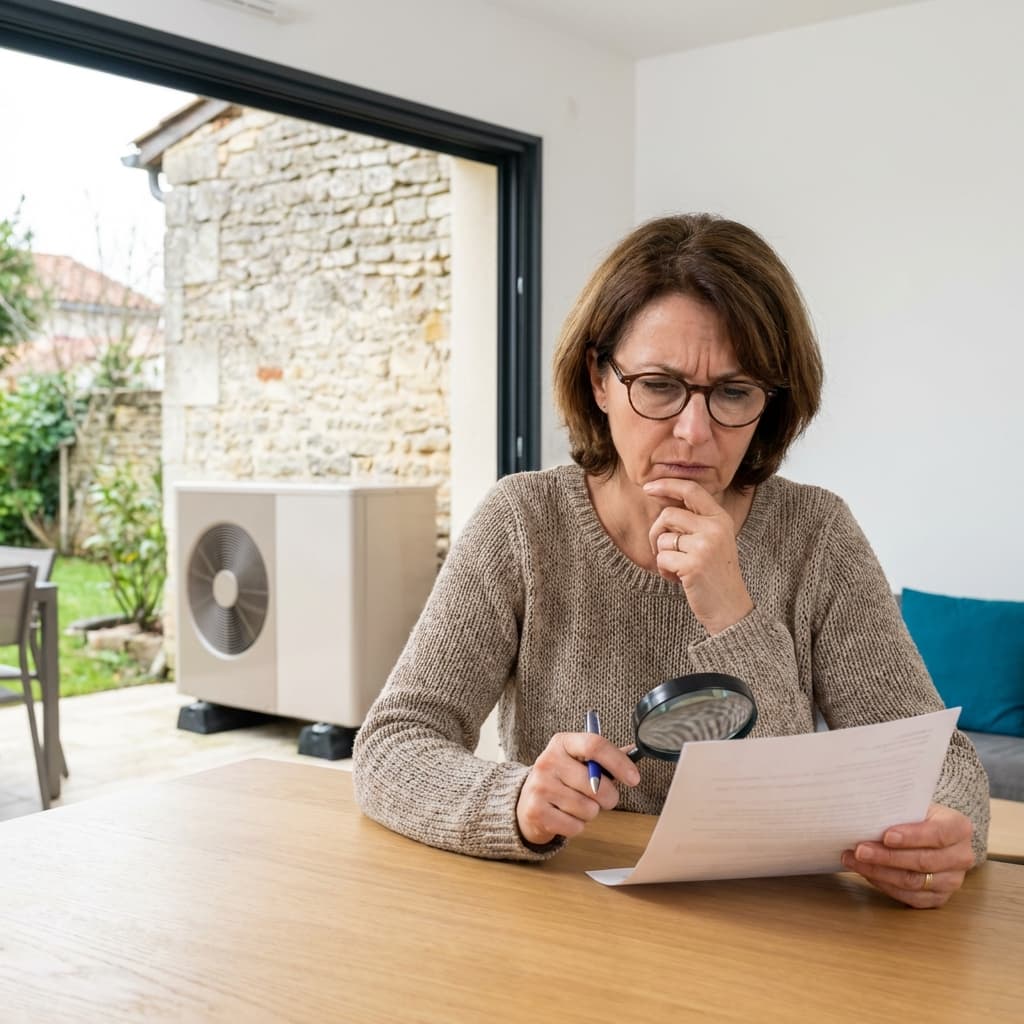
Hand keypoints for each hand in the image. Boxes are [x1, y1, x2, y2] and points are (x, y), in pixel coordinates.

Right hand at [516, 732, 639, 846]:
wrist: (526, 802)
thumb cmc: (561, 780)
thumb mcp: (578, 761)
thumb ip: (605, 757)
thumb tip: (634, 752)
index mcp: (562, 743)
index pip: (594, 745)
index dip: (619, 762)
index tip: (634, 778)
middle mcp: (548, 760)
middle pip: (596, 783)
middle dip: (609, 797)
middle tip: (603, 799)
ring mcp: (540, 786)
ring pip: (587, 808)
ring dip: (590, 812)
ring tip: (577, 806)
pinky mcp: (535, 811)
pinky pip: (575, 826)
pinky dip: (577, 826)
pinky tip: (565, 817)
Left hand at [643, 478, 752, 634]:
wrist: (730, 609)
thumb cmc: (714, 574)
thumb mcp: (711, 541)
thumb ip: (693, 521)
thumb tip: (661, 498)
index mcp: (721, 519)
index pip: (691, 490)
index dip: (667, 485)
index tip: (648, 487)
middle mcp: (715, 528)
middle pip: (668, 515)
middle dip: (656, 533)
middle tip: (663, 550)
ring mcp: (705, 546)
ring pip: (662, 538)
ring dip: (662, 555)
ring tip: (678, 568)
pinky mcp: (694, 564)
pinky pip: (662, 558)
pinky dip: (664, 571)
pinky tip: (679, 579)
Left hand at [841, 803, 974, 907]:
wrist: (932, 832)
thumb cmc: (918, 815)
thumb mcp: (914, 804)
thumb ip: (898, 809)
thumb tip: (865, 814)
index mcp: (959, 827)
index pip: (938, 834)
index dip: (912, 837)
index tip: (886, 836)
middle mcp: (961, 856)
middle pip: (923, 861)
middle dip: (887, 857)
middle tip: (860, 851)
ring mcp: (952, 880)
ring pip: (914, 882)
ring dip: (880, 873)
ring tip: (854, 861)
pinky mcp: (939, 897)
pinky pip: (911, 897)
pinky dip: (885, 886)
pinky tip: (866, 874)